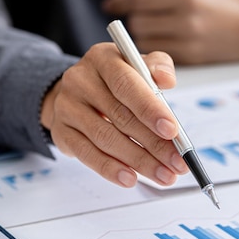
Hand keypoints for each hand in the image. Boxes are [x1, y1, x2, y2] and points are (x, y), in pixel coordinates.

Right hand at [40, 43, 187, 187]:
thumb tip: (167, 79)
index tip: (173, 131)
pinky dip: (111, 169)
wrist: (77, 94)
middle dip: (155, 144)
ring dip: (139, 161)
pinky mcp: (61, 132)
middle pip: (120, 117)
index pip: (126, 84)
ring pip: (106, 139)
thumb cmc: (116, 82)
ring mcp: (67, 107)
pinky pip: (87, 155)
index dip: (150, 109)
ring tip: (164, 175)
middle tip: (178, 163)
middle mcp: (80, 80)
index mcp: (103, 59)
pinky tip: (130, 178)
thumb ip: (157, 68)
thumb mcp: (137, 67)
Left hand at [102, 0, 238, 64]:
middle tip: (143, 22)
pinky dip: (157, 53)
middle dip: (137, 23)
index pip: (141, 0)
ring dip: (145, 40)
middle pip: (139, 23)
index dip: (122, 2)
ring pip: (146, 43)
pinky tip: (166, 47)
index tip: (110, 5)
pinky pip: (160, 58)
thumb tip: (130, 3)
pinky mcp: (192, 59)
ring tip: (158, 36)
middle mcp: (186, 18)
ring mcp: (189, 40)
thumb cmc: (222, 7)